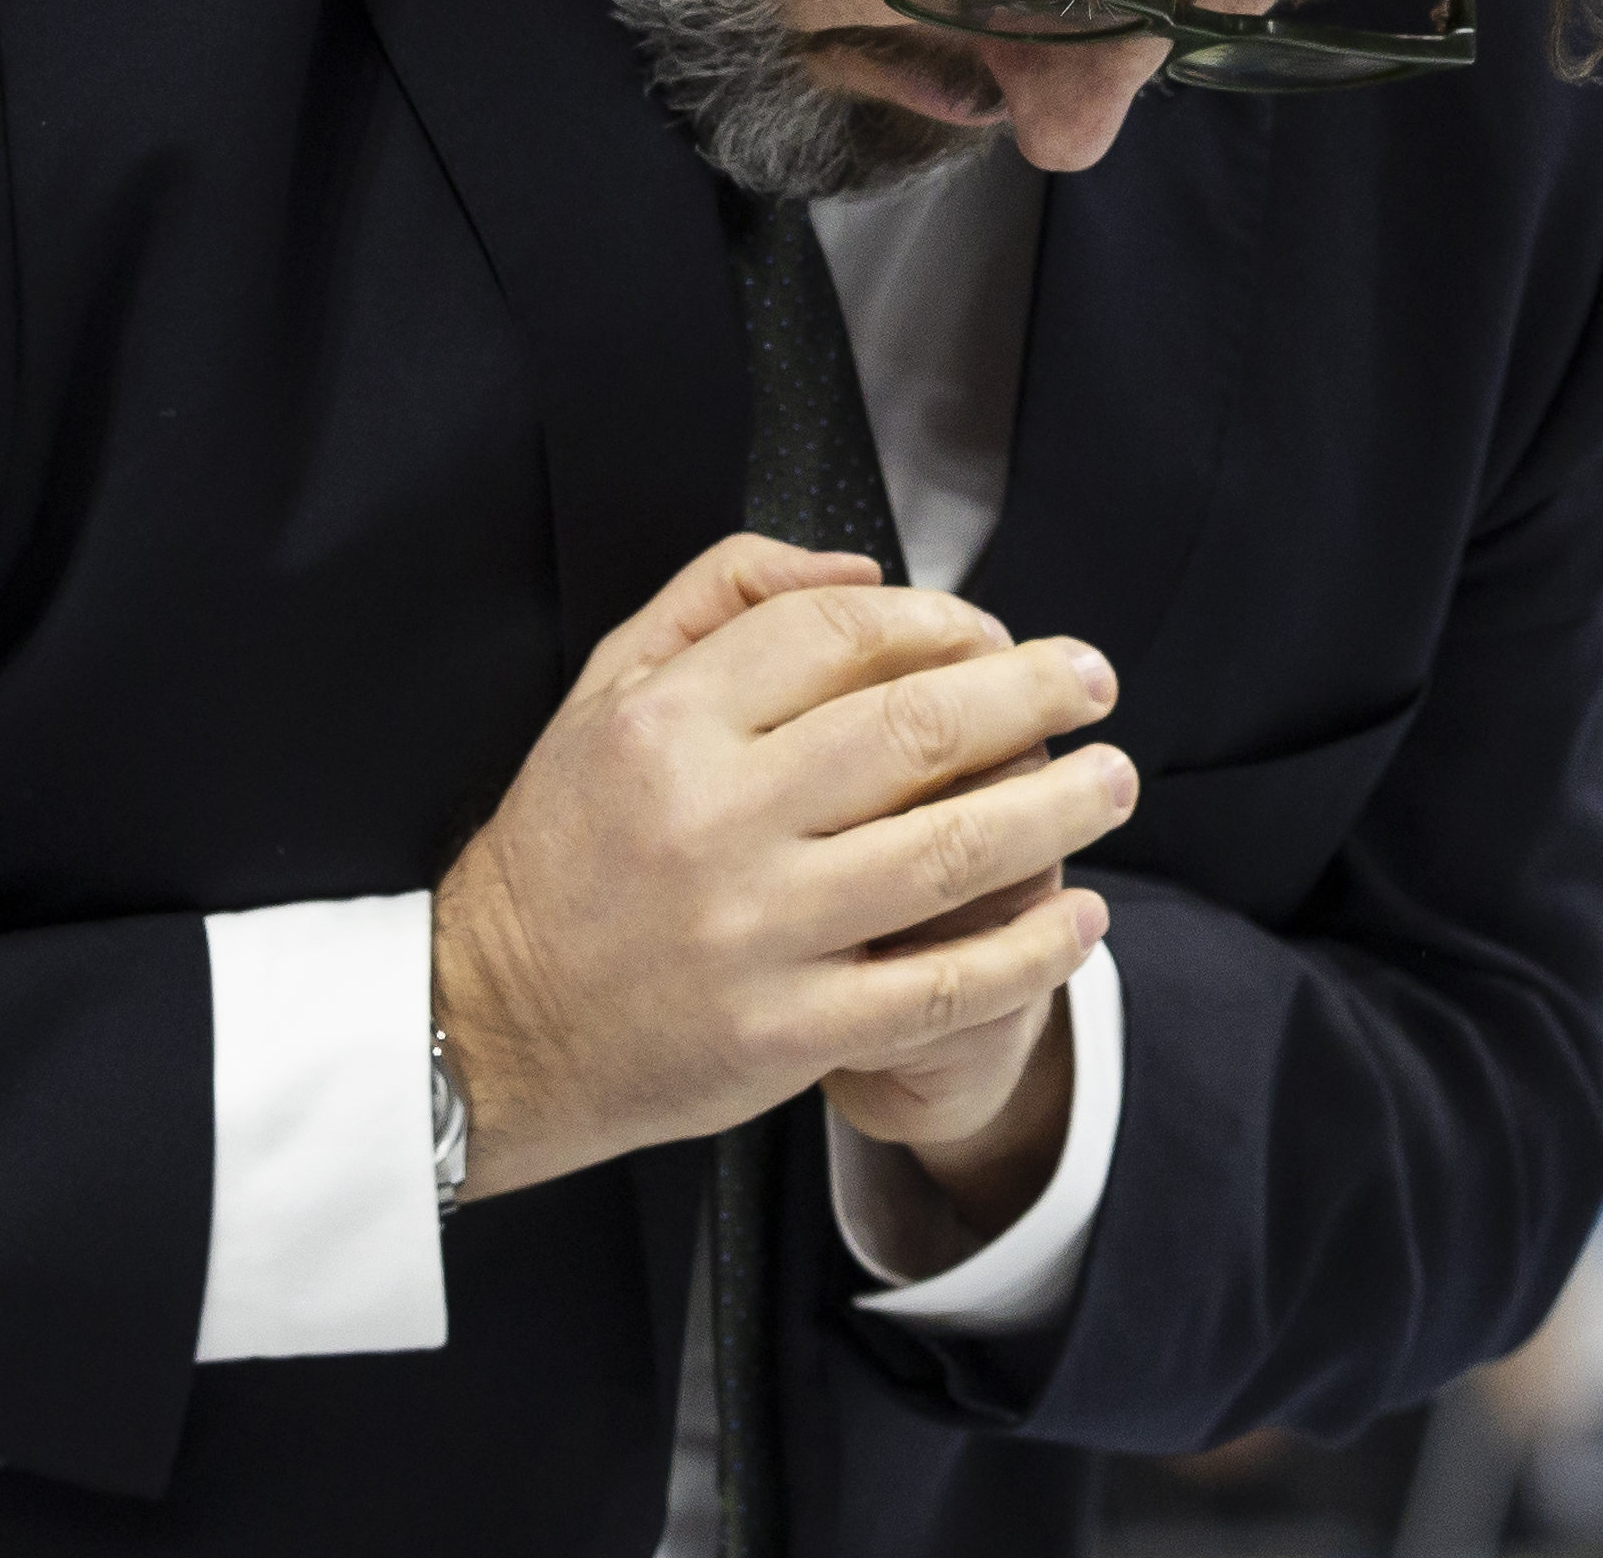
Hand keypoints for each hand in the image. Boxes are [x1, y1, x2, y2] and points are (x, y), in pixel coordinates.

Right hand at [432, 534, 1132, 1202]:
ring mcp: (753, 932)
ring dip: (1056, 808)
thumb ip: (723, 599)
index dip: (943, 621)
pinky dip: (1028, 951)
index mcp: (667, 722)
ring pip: (947, 850)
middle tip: (1095, 682)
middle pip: (916, 729)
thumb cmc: (564, 847)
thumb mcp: (605, 689)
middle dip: (1033, 695)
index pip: (841, 634)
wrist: (488, 1027)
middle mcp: (712, 818)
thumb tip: (867, 570)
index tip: (995, 632)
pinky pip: (940, 987)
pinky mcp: (784, 1033)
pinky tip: (1079, 920)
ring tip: (1114, 781)